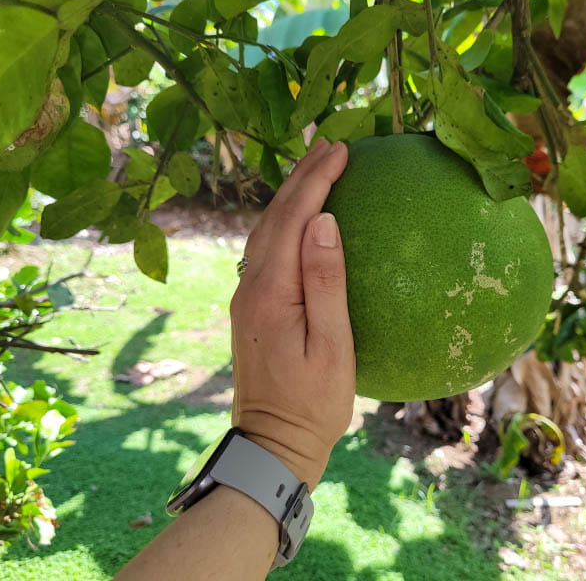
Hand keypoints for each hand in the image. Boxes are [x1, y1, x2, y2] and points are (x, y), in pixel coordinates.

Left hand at [229, 139, 354, 489]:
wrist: (272, 442)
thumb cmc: (313, 402)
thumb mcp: (332, 346)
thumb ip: (326, 282)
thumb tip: (324, 222)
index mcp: (271, 292)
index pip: (292, 219)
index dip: (315, 181)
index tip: (339, 150)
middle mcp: (250, 287)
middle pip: (272, 217)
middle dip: (300, 177)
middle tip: (328, 144)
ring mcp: (246, 297)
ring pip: (265, 231)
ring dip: (288, 195)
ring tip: (313, 166)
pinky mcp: (251, 307)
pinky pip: (265, 250)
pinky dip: (283, 221)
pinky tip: (300, 217)